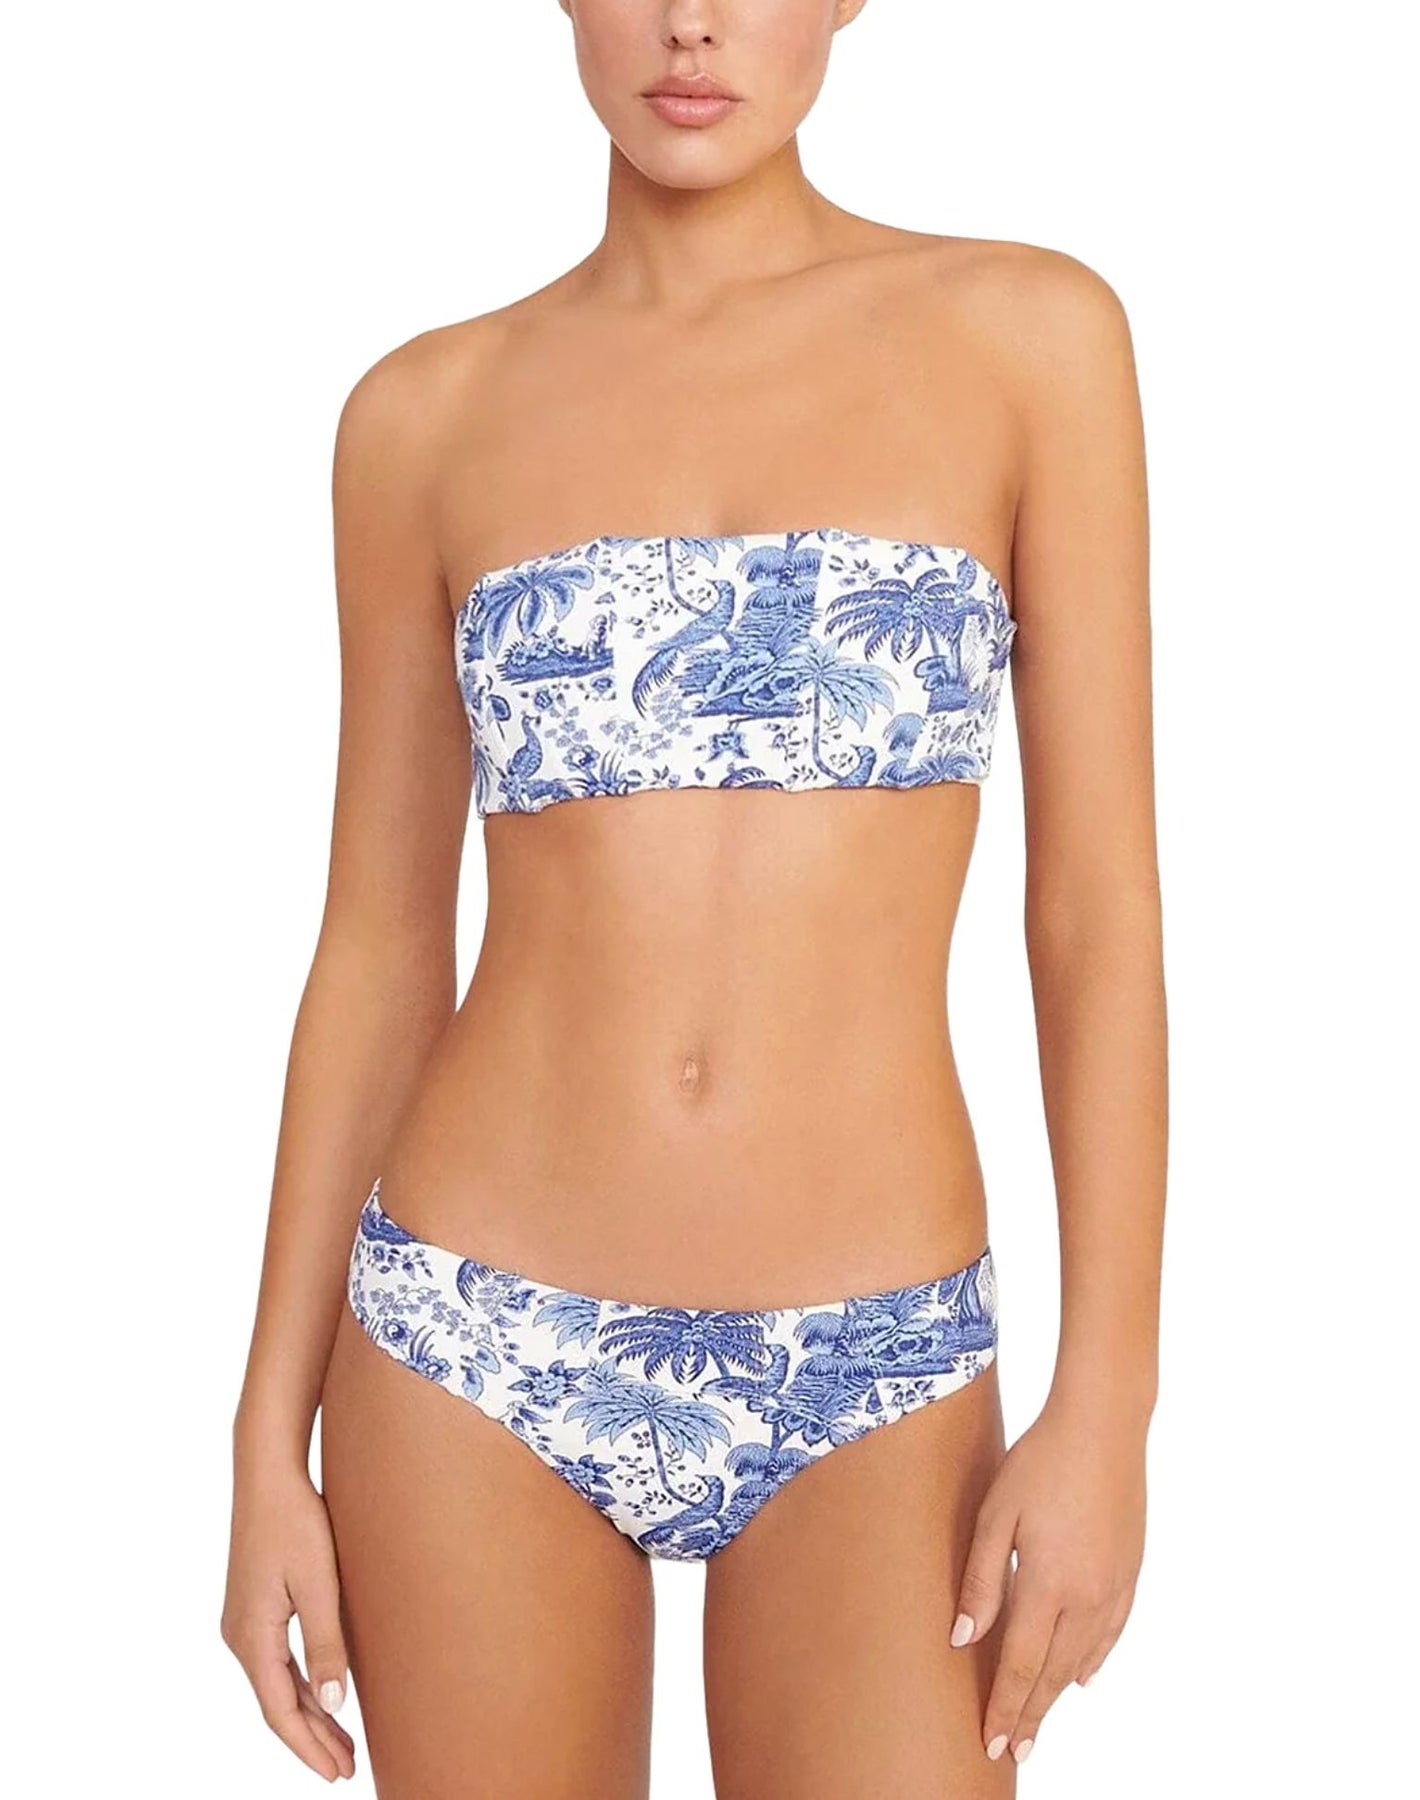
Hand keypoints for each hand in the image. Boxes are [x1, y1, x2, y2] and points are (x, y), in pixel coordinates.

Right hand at [221, 1464, 356, 1781]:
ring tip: (343, 1741)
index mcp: (252, 1638)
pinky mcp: (255, 1606)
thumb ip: (326, 1645)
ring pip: (278, 1684)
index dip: (309, 1746)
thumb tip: (335, 1704)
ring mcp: (245, 1622)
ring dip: (310, 1713)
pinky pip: (277, 1661)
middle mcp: (241, 1637)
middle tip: (347, 1767)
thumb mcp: (319, 1584)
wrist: (268, 1475)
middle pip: (278, 1704)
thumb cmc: (295, 1522)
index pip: (280, 1712)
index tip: (337, 1773)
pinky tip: (324, 1693)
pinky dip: (301, 1684)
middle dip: (312, 1739)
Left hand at [952, 1399, 1146, 1765]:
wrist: (1102, 1425)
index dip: (1005, 1707)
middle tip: (1014, 1751)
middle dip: (1031, 1714)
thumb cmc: (1040, 1461)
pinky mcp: (1131, 1570)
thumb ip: (981, 1580)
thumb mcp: (997, 1514)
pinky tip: (1083, 1677)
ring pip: (1084, 1658)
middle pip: (1054, 1672)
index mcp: (1049, 1584)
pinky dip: (1094, 1660)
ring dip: (1060, 1695)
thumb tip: (963, 1639)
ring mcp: (1114, 1585)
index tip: (991, 1743)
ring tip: (1040, 1722)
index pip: (1021, 1665)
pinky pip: (1112, 1631)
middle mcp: (1087, 1595)